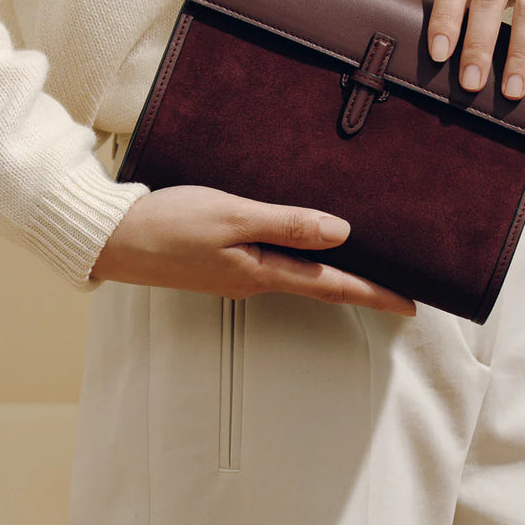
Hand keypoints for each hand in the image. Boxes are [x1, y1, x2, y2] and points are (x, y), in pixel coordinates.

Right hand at [90, 183, 416, 315]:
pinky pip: (273, 260)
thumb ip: (287, 224)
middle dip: (362, 287)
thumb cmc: (169, 225)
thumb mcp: (232, 218)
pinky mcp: (222, 261)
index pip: (333, 287)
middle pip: (321, 285)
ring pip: (298, 272)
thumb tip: (342, 234)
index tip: (412, 305)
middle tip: (399, 286)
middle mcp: (256, 280)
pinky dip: (300, 255)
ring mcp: (237, 273)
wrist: (112, 238)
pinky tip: (304, 242)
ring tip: (365, 262)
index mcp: (263, 273)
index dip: (375, 294)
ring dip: (332, 272)